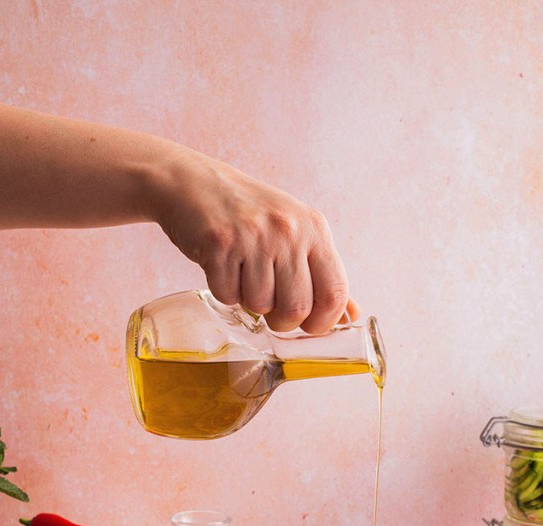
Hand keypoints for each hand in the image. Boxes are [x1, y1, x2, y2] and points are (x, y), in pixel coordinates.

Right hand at [150, 147, 351, 334]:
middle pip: (296, 309)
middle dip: (281, 321)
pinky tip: (223, 267)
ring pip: (260, 305)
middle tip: (270, 308)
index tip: (309, 326)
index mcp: (313, 229)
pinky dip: (224, 292)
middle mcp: (287, 230)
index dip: (323, 322)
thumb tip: (350, 314)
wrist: (193, 184)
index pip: (333, 293)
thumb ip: (322, 275)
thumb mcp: (294, 234)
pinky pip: (228, 296)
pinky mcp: (220, 244)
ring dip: (249, 302)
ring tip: (242, 275)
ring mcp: (253, 236)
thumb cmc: (248, 215)